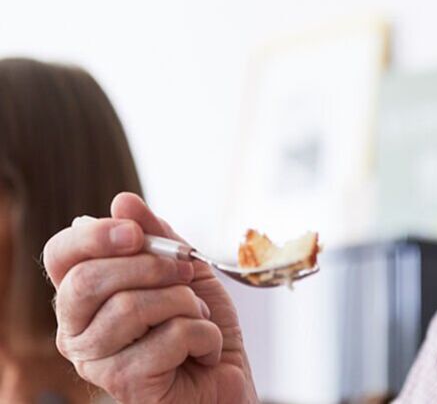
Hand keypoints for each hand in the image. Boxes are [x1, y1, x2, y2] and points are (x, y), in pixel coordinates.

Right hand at [43, 192, 257, 402]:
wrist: (227, 381)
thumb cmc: (201, 328)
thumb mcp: (185, 270)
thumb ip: (156, 237)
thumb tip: (123, 201)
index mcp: (84, 296)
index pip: (60, 256)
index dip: (95, 235)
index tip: (135, 233)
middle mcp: (76, 329)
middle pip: (88, 280)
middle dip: (151, 267)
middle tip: (187, 274)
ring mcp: (95, 360)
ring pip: (132, 306)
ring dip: (186, 305)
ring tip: (198, 319)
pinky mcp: (124, 384)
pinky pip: (170, 336)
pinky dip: (205, 335)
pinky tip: (204, 351)